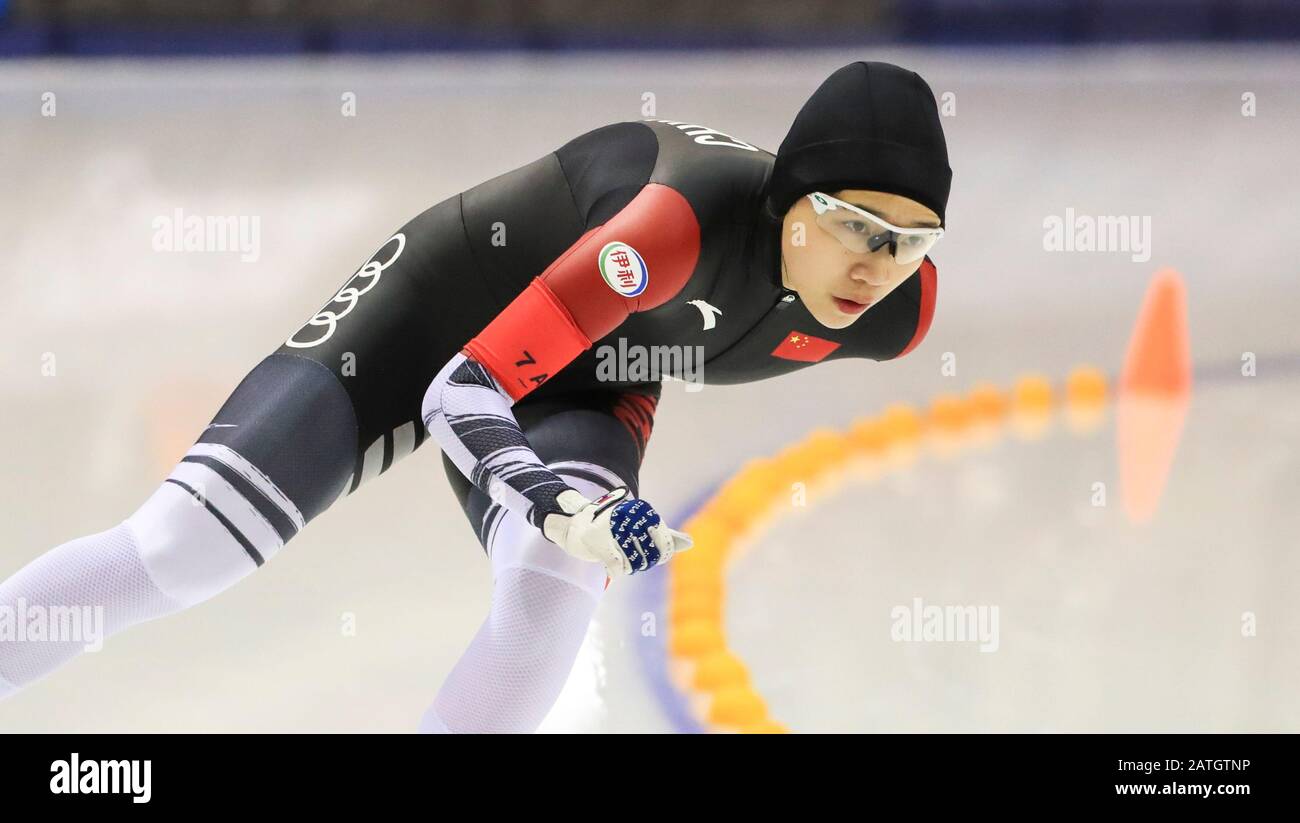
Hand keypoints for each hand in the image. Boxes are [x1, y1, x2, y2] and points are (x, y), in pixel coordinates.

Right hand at [542, 487, 692, 576]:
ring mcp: (612, 529)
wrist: (573, 526)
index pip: (664, 535)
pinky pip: (618, 567)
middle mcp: (628, 517)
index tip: (655, 553)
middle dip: (645, 561)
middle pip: (651, 552)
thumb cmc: (611, 528)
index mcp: (640, 511)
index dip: (663, 550)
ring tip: (620, 558)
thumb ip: (666, 535)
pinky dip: (616, 572)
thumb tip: (691, 543)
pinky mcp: (598, 542)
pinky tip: (612, 567)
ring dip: (628, 567)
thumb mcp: (640, 529)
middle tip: (633, 555)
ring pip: (635, 563)